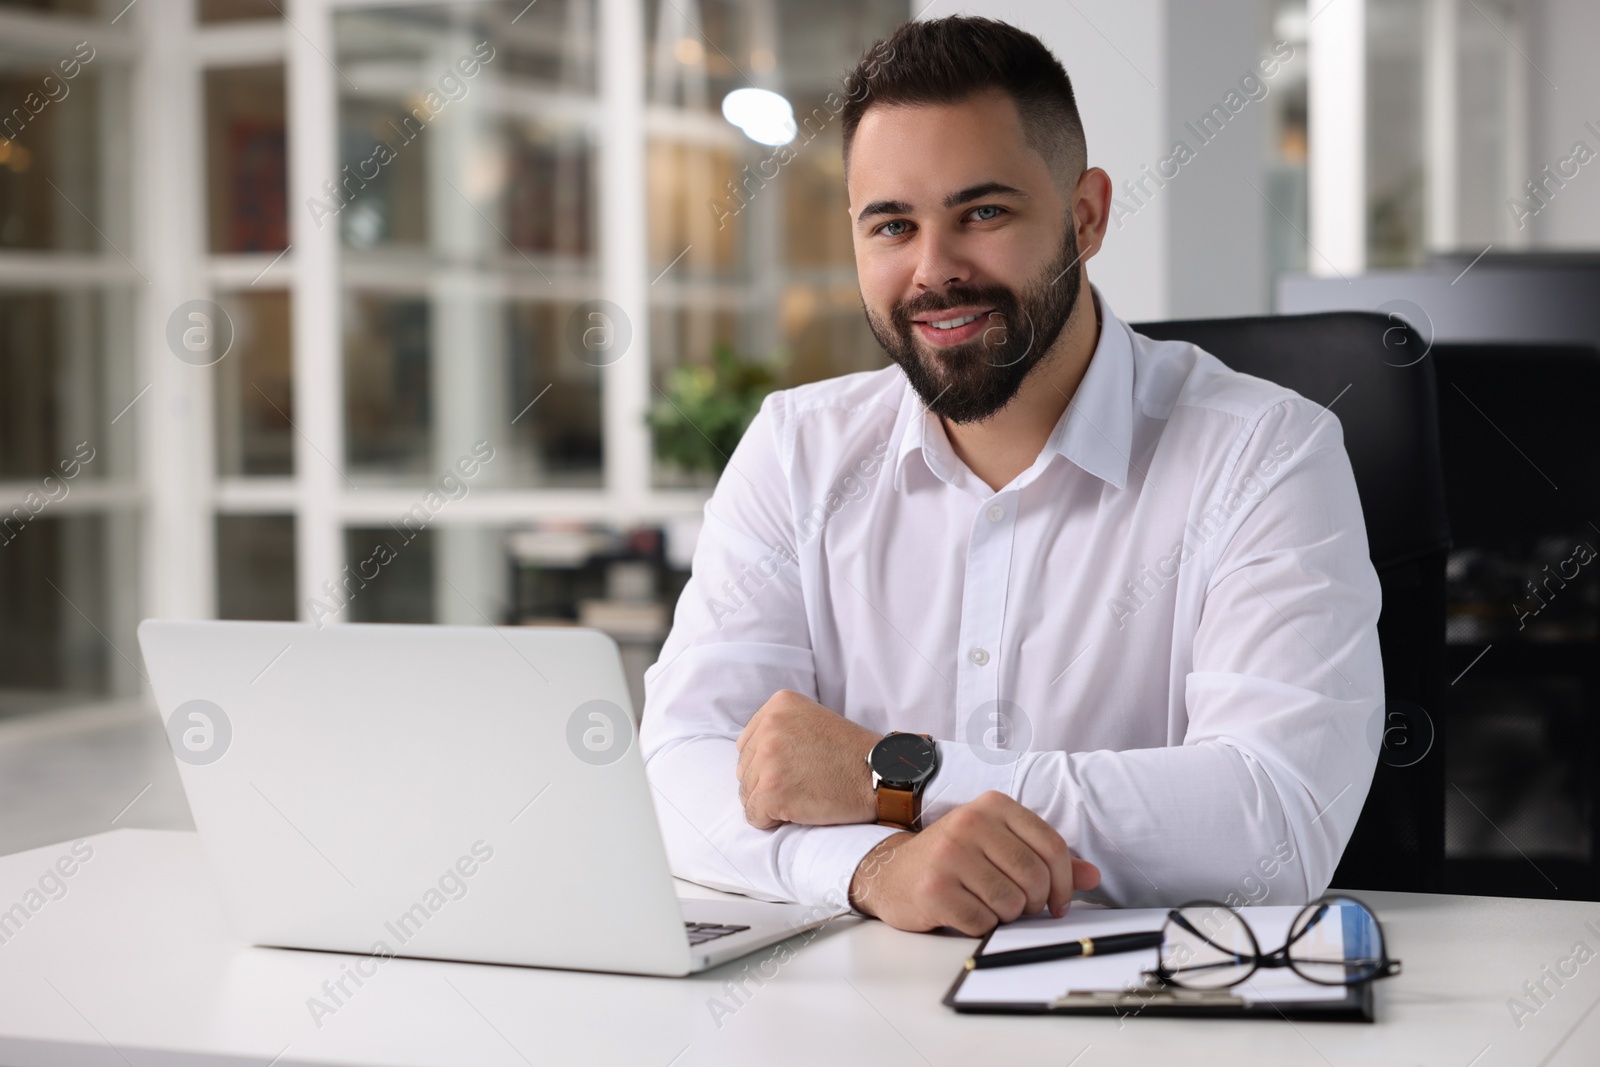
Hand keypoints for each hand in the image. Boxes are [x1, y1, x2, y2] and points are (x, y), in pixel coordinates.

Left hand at [735, 689, 881, 828]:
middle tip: (803, 786)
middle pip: (745, 769)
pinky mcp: (771, 790)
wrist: (882, 775)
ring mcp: (768, 758)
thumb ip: (781, 730)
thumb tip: (751, 757)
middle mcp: (769, 726)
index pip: (748, 745)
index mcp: (778, 705)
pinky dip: (772, 821)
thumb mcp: (813, 721)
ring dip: (770, 803)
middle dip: (767, 784)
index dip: (768, 765)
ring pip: (747, 793)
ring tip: (804, 798)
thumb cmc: (853, 754)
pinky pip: (754, 816)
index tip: (796, 770)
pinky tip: (798, 813)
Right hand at [846, 791, 1101, 935]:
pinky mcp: (934, 889)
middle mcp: (970, 823)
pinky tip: (966, 913)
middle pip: (1035, 877)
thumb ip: (1045, 858)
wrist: (892, 873)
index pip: (1052, 846)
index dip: (1064, 883)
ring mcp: (949, 855)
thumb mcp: (998, 846)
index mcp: (992, 805)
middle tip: (1019, 907)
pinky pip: (983, 922)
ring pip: (1011, 903)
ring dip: (1006, 917)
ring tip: (987, 905)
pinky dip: (981, 927)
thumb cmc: (953, 860)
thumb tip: (1092, 876)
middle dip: (1034, 903)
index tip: (1057, 902)